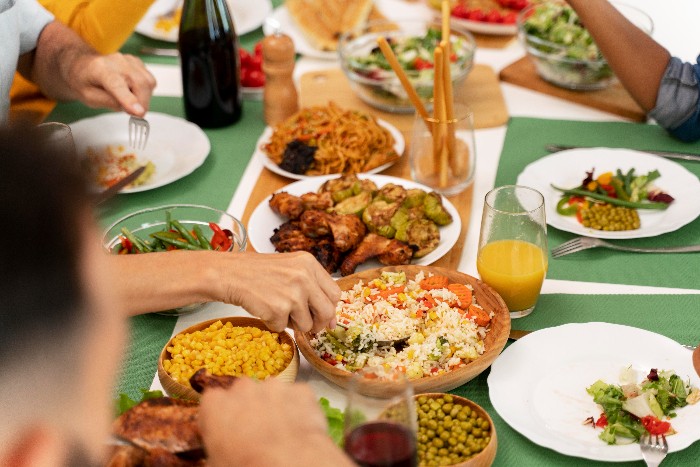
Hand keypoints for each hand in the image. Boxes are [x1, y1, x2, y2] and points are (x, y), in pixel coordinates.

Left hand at [69, 52, 155, 115]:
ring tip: (129, 99)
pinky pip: (149, 80)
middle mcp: (117, 61)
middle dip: (142, 103)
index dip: (129, 100)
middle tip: (135, 114)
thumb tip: (130, 107)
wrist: (84, 64)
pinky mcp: (138, 63)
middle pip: (140, 83)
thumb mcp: (88, 98)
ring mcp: (130, 60)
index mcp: (100, 69)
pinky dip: (145, 91)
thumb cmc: (85, 81)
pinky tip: (132, 90)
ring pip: (148, 82)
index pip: (117, 85)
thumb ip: (109, 102)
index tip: (139, 113)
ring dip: (144, 97)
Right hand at [199, 378, 350, 466]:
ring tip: (280, 431)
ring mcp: (274, 387)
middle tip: (256, 432)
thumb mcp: (217, 462)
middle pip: (243, 392)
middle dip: (249, 407)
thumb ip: (216, 446)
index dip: (222, 417)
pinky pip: (297, 397)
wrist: (287, 464)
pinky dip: (298, 408)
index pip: (213, 403)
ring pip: (272, 392)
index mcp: (215, 404)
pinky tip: (299, 428)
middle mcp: (243, 388)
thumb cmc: (245, 465)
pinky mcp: (300, 391)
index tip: (227, 431)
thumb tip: (221, 452)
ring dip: (274, 406)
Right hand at [220, 251, 340, 332]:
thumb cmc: (257, 272)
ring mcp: (293, 294)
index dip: (331, 309)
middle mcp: (304, 277)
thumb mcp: (290, 268)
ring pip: (306, 325)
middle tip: (307, 325)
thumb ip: (311, 287)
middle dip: (318, 324)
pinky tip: (264, 309)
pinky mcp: (279, 309)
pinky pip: (283, 328)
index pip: (335, 293)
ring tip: (276, 309)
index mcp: (309, 263)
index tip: (327, 319)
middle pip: (327, 311)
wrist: (229, 274)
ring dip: (292, 324)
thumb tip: (331, 319)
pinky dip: (273, 324)